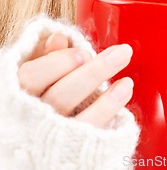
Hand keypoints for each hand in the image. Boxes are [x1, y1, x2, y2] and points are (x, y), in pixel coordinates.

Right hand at [18, 32, 133, 127]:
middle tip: (118, 55)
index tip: (83, 53)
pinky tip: (124, 91)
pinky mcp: (74, 149)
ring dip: (107, 98)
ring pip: (80, 120)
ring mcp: (54, 137)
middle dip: (93, 73)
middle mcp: (34, 118)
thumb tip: (59, 38)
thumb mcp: (37, 72)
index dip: (59, 63)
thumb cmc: (39, 93)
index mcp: (19, 94)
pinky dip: (111, 111)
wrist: (40, 137)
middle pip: (61, 97)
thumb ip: (48, 55)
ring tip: (127, 80)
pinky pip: (94, 133)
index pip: (32, 77)